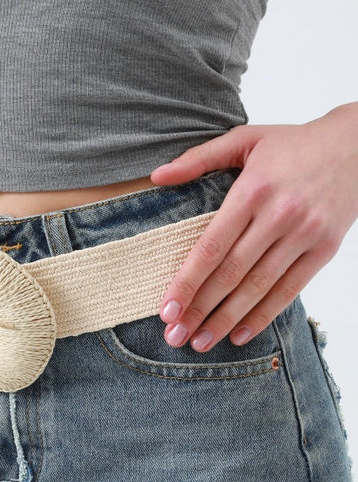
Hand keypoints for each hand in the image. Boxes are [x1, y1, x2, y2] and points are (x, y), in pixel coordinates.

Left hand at [149, 103, 357, 351]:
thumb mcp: (245, 138)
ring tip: (200, 343)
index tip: (166, 309)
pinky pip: (289, 290)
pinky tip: (239, 334)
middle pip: (231, 274)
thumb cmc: (293, 143)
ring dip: (226, 320)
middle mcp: (279, 215)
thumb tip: (156, 176)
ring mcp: (304, 234)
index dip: (186, 283)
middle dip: (199, 310)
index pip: (211, 247)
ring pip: (258, 287)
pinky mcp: (325, 249)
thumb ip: (199, 158)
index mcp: (253, 189)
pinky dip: (263, 316)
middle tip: (173, 336)